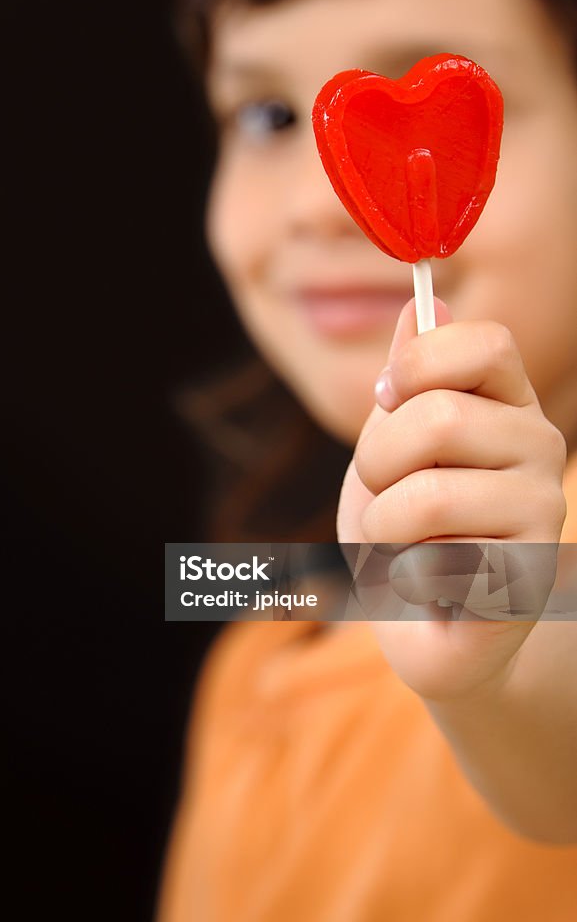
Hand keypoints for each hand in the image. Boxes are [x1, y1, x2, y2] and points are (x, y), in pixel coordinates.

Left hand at [337, 299, 566, 701]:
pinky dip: (404, 577)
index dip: (419, 364)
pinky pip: (435, 561)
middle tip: (386, 493)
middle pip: (437, 417)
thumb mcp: (391, 442)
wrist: (421, 622)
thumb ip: (408, 379)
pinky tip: (429, 584)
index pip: (485, 342)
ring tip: (401, 545)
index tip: (388, 397)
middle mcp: (540, 447)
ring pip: (427, 495)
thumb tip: (422, 299)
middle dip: (377, 462)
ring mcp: (542, 513)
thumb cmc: (402, 526)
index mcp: (508, 403)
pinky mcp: (529, 580)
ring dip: (383, 528)